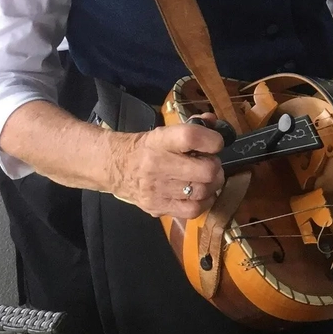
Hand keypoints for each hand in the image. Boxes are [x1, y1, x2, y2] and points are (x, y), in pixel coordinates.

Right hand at [108, 119, 223, 219]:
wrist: (116, 167)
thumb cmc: (147, 148)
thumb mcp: (166, 131)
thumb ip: (194, 125)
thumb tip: (214, 123)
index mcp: (161, 141)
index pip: (191, 137)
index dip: (212, 140)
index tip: (216, 143)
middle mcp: (157, 165)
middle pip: (205, 170)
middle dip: (215, 167)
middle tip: (210, 164)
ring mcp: (157, 190)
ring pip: (202, 192)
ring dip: (211, 185)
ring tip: (206, 179)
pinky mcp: (157, 207)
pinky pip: (193, 210)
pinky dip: (203, 202)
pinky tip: (200, 194)